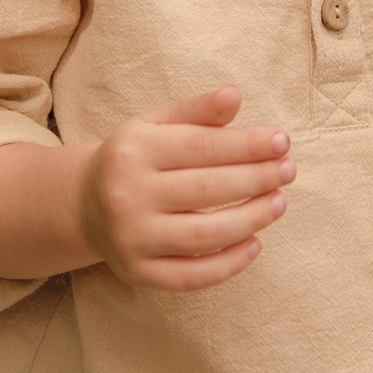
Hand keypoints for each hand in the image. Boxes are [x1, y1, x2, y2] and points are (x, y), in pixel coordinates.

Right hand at [79, 86, 294, 291]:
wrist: (84, 205)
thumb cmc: (134, 157)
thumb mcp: (155, 124)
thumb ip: (196, 111)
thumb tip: (234, 95)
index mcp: (134, 150)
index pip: (202, 146)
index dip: (247, 144)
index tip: (282, 141)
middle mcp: (128, 196)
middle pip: (207, 190)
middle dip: (257, 179)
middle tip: (289, 170)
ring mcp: (131, 239)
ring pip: (204, 235)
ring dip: (251, 219)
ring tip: (279, 202)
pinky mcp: (137, 273)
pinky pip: (192, 276)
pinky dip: (229, 264)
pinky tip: (256, 243)